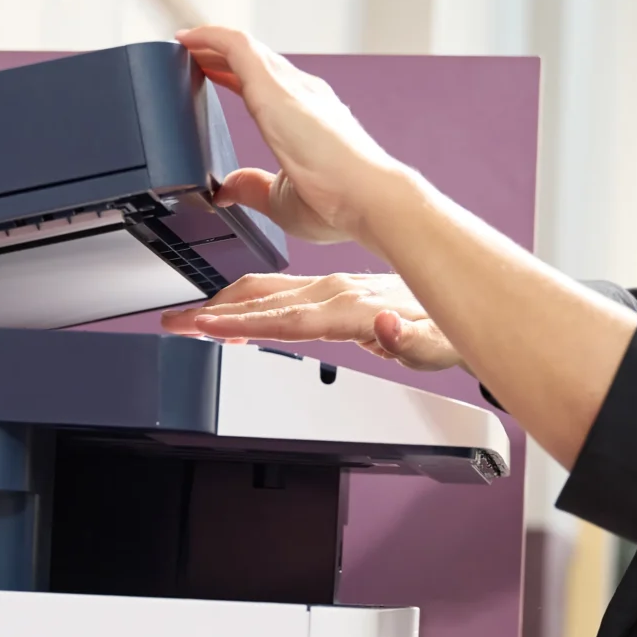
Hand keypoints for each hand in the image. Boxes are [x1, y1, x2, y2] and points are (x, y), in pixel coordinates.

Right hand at [159, 272, 463, 372]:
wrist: (461, 303)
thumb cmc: (447, 332)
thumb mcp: (438, 346)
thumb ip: (411, 342)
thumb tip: (387, 330)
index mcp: (355, 308)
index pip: (290, 320)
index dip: (246, 325)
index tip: (208, 327)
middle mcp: (339, 292)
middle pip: (267, 303)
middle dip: (217, 313)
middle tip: (175, 322)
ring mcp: (334, 289)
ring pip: (269, 292)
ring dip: (226, 304)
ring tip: (188, 317)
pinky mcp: (333, 291)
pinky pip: (282, 293)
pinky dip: (249, 300)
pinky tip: (231, 311)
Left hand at [177, 25, 413, 249]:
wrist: (368, 198)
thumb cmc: (341, 203)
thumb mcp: (281, 199)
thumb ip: (252, 189)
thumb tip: (228, 190)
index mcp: (310, 117)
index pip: (268, 84)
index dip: (237, 76)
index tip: (214, 74)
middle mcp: (304, 93)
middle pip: (256, 61)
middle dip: (222, 55)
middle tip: (191, 55)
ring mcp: (290, 87)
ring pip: (244, 49)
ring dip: (212, 43)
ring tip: (185, 43)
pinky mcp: (273, 87)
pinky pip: (235, 46)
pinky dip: (209, 37)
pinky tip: (186, 39)